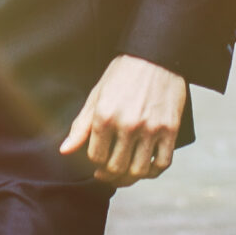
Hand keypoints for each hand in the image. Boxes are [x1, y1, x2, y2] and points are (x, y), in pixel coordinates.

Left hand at [60, 55, 187, 186]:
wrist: (155, 56)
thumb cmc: (122, 74)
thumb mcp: (96, 96)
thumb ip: (81, 126)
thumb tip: (64, 151)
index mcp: (105, 116)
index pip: (95, 158)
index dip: (94, 164)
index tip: (97, 162)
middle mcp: (128, 125)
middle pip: (116, 168)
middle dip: (109, 175)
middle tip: (108, 174)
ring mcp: (151, 128)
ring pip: (139, 171)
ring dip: (130, 178)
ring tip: (125, 174)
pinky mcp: (170, 130)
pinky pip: (162, 163)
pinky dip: (153, 172)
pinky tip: (145, 168)